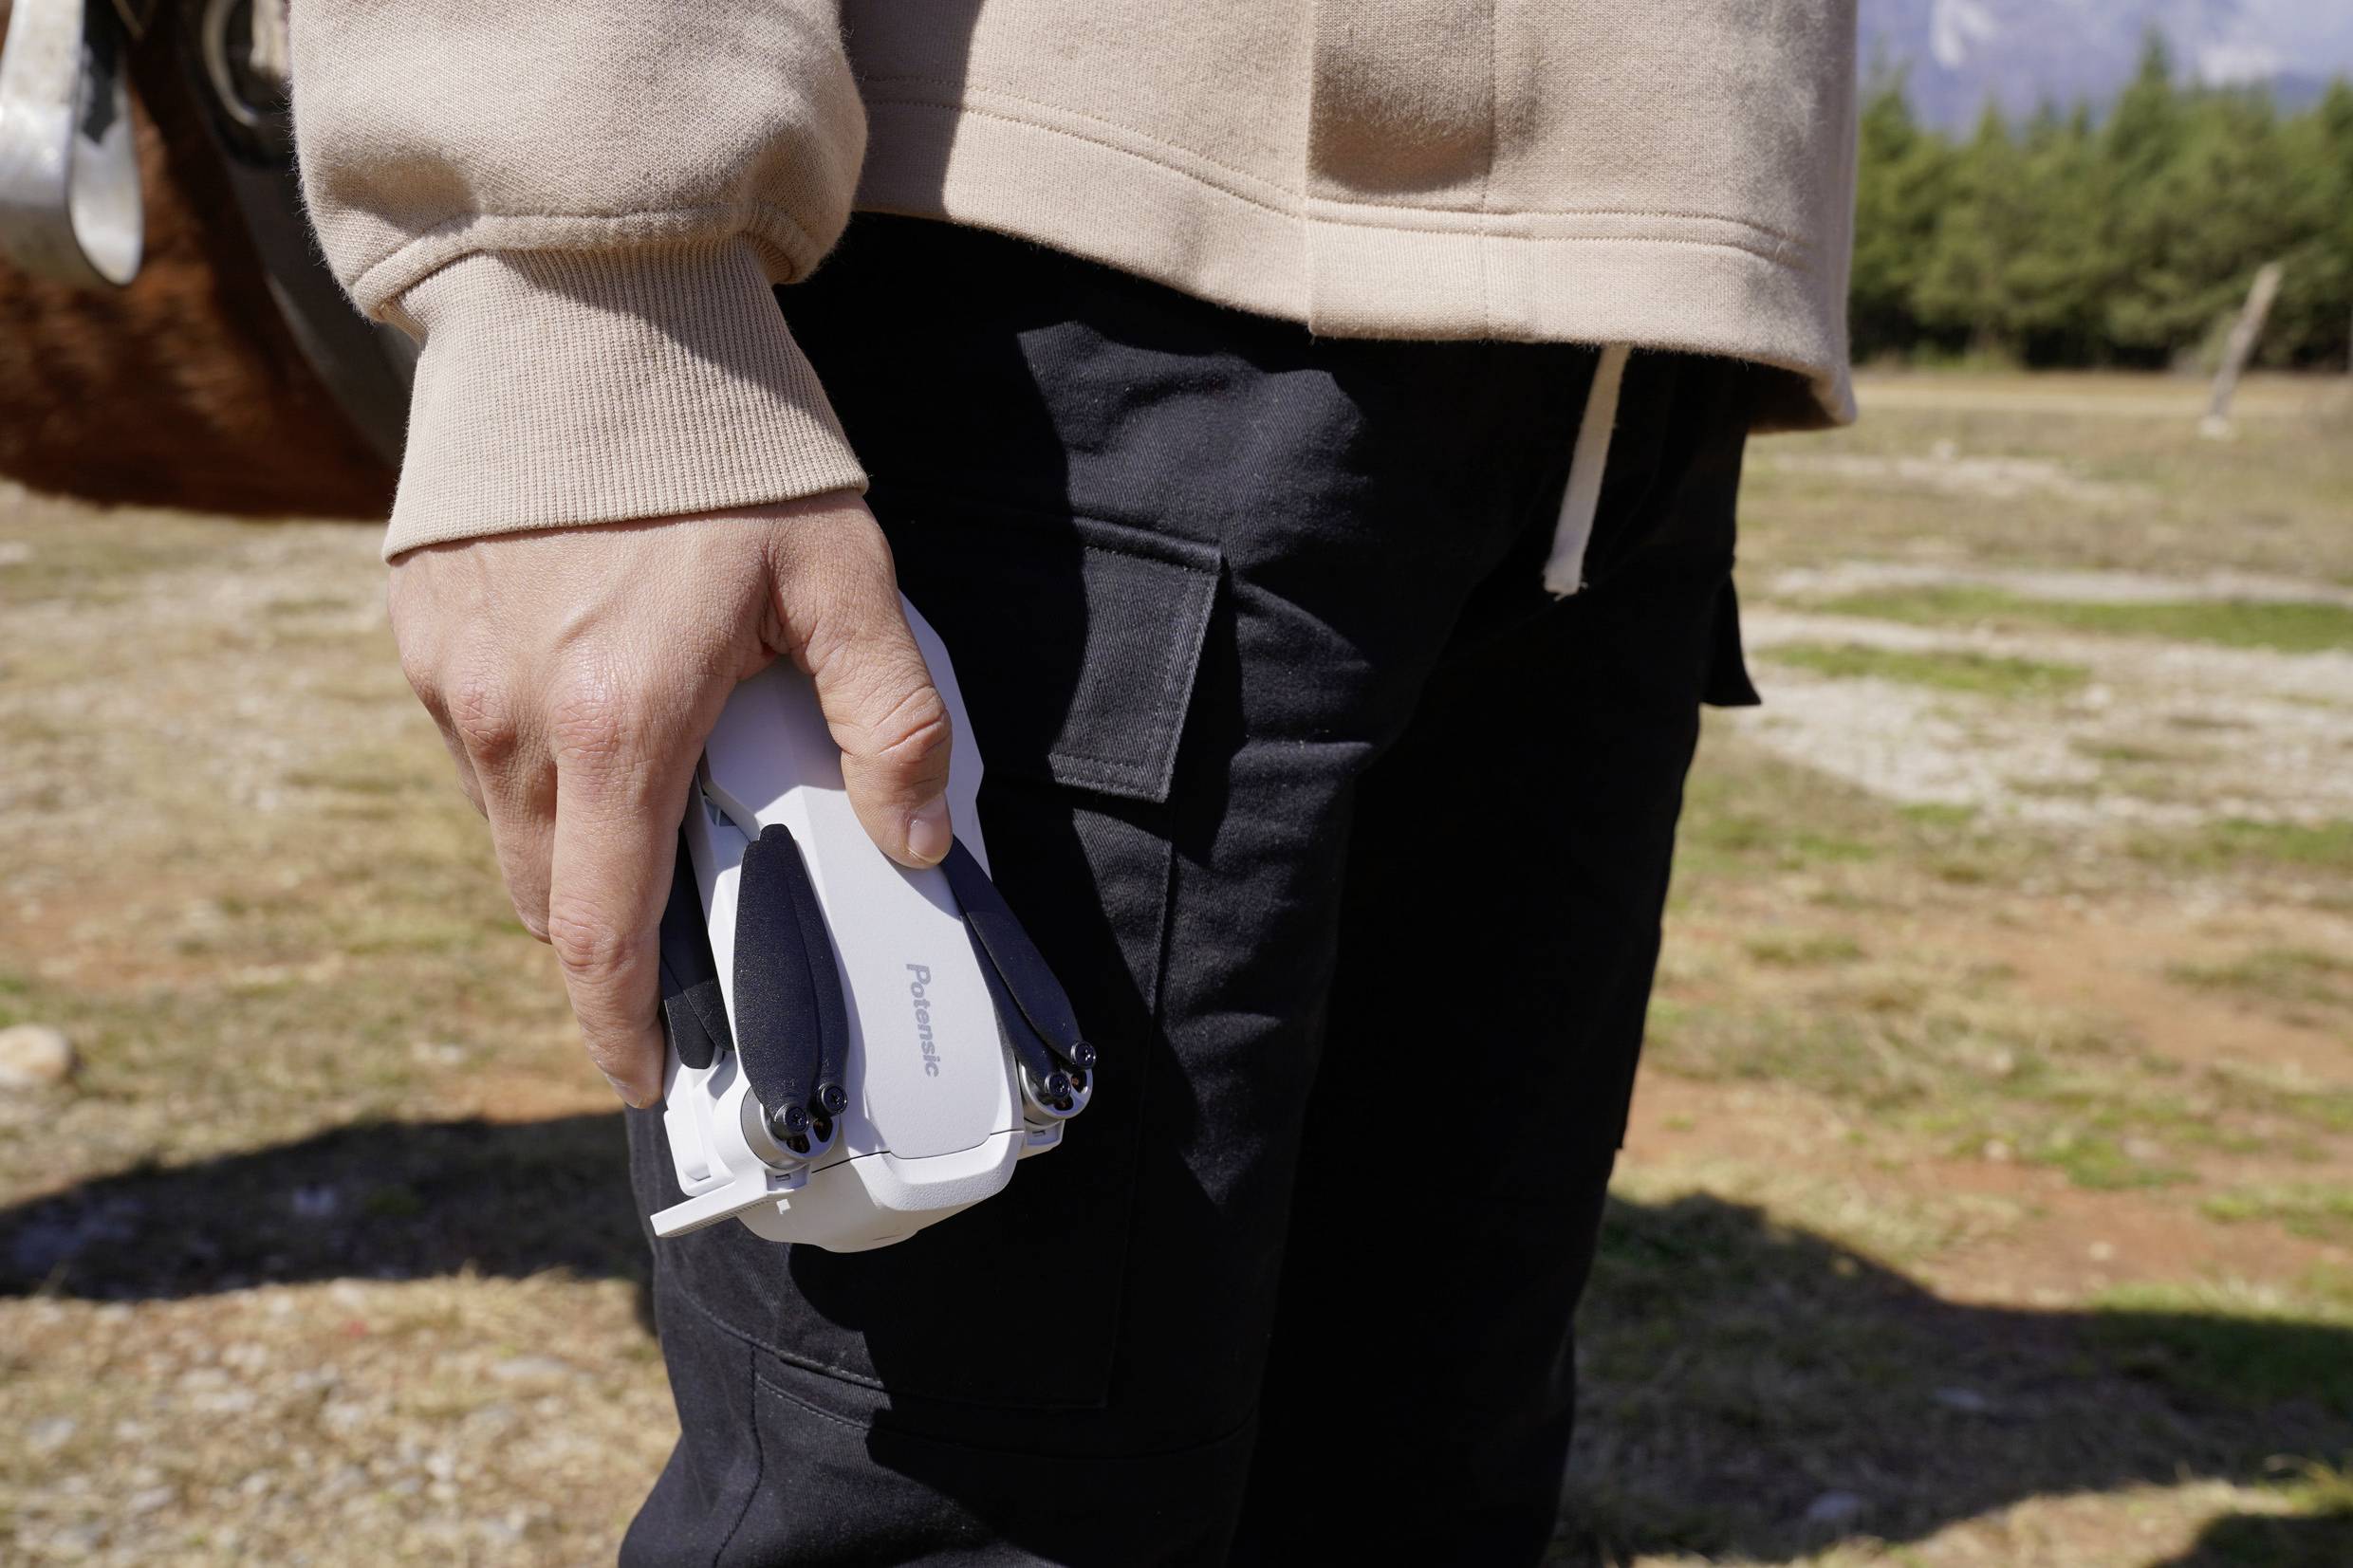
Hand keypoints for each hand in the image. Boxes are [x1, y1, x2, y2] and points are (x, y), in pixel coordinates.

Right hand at [387, 492, 951, 1106]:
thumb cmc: (726, 442)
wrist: (586, 301)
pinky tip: (599, 711)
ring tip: (655, 805)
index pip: (601, 932)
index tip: (651, 1076)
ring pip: (505, 826)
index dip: (622, 1026)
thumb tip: (917, 845)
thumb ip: (892, 721)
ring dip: (572, 849)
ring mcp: (449, 672)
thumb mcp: (846, 574)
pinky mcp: (417, 628)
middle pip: (548, 896)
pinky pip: (474, 747)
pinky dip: (534, 768)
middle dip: (609, 943)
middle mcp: (509, 715)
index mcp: (618, 721)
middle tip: (685, 938)